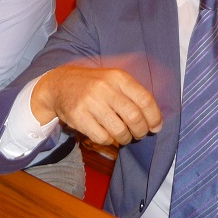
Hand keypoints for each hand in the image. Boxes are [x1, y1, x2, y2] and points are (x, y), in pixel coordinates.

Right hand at [32, 65, 162, 145]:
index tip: (155, 126)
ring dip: (126, 138)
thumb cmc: (94, 84)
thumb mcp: (113, 79)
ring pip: (120, 131)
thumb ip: (135, 95)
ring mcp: (91, 102)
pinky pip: (103, 138)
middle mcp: (105, 88)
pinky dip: (108, 140)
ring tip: (124, 136)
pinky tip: (106, 133)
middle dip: (141, 131)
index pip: (145, 99)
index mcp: (118, 77)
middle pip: (134, 117)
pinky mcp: (79, 117)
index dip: (154, 117)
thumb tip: (157, 122)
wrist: (60, 84)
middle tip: (139, 133)